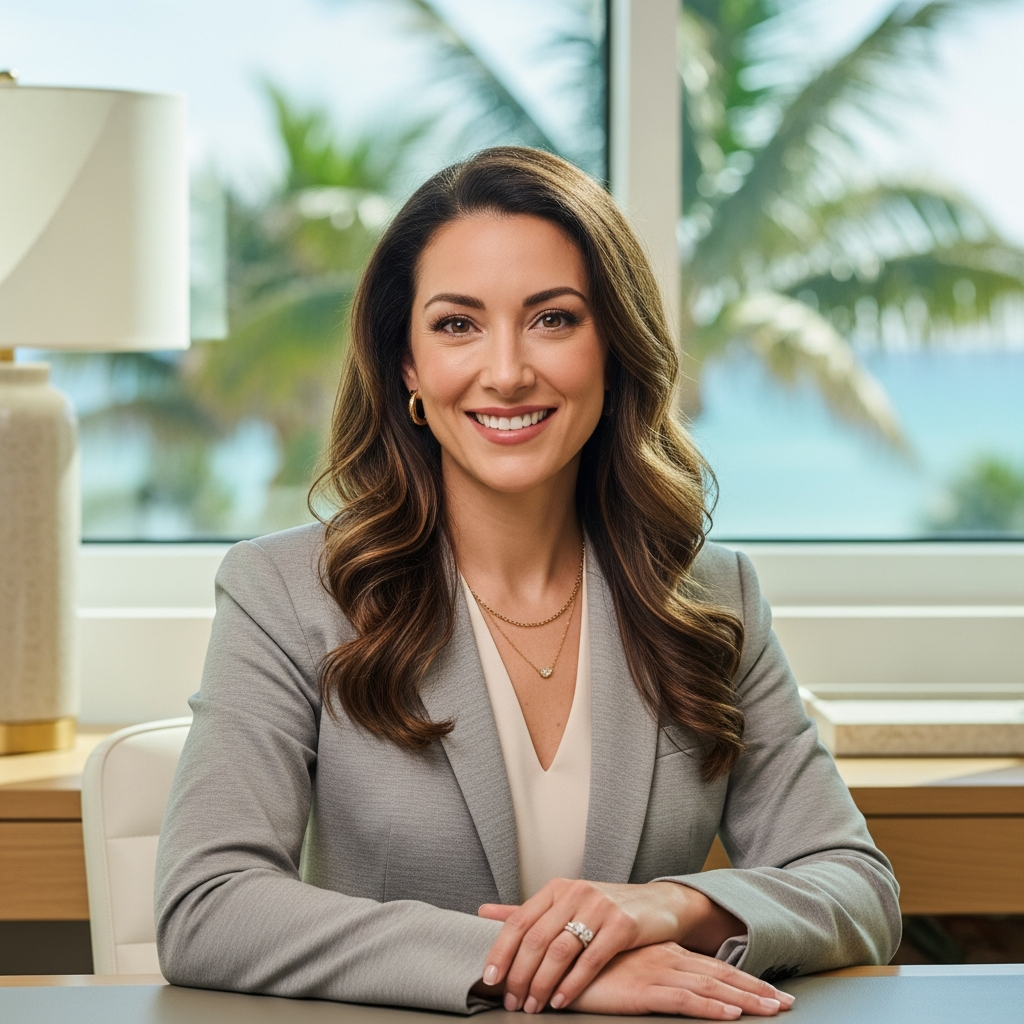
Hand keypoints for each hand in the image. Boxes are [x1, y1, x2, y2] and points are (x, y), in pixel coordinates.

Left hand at [478, 878, 744, 1012]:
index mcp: (556, 889)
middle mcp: (575, 893)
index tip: (488, 978)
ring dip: (541, 984)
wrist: (659, 904)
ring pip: (559, 950)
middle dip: (519, 974)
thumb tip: (483, 912)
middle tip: (511, 1001)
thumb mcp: (566, 904)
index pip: (519, 920)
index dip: (500, 951)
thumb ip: (527, 912)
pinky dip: (572, 984)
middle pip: (536, 938)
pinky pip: (590, 960)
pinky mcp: (622, 925)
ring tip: (532, 1006)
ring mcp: (599, 907)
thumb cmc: (606, 909)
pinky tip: (561, 1002)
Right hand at [567, 942, 793, 1017]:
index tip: (770, 990)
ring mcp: (655, 972)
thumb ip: (640, 970)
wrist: (551, 958)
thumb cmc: (581, 964)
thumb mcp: (616, 967)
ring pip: (710, 987)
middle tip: (789, 1002)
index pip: (709, 965)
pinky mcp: (641, 990)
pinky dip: (710, 1007)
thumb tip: (654, 978)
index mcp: (661, 952)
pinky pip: (683, 1001)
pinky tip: (732, 1014)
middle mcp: (664, 958)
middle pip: (718, 975)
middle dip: (755, 989)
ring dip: (745, 999)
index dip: (741, 977)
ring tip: (775, 1010)